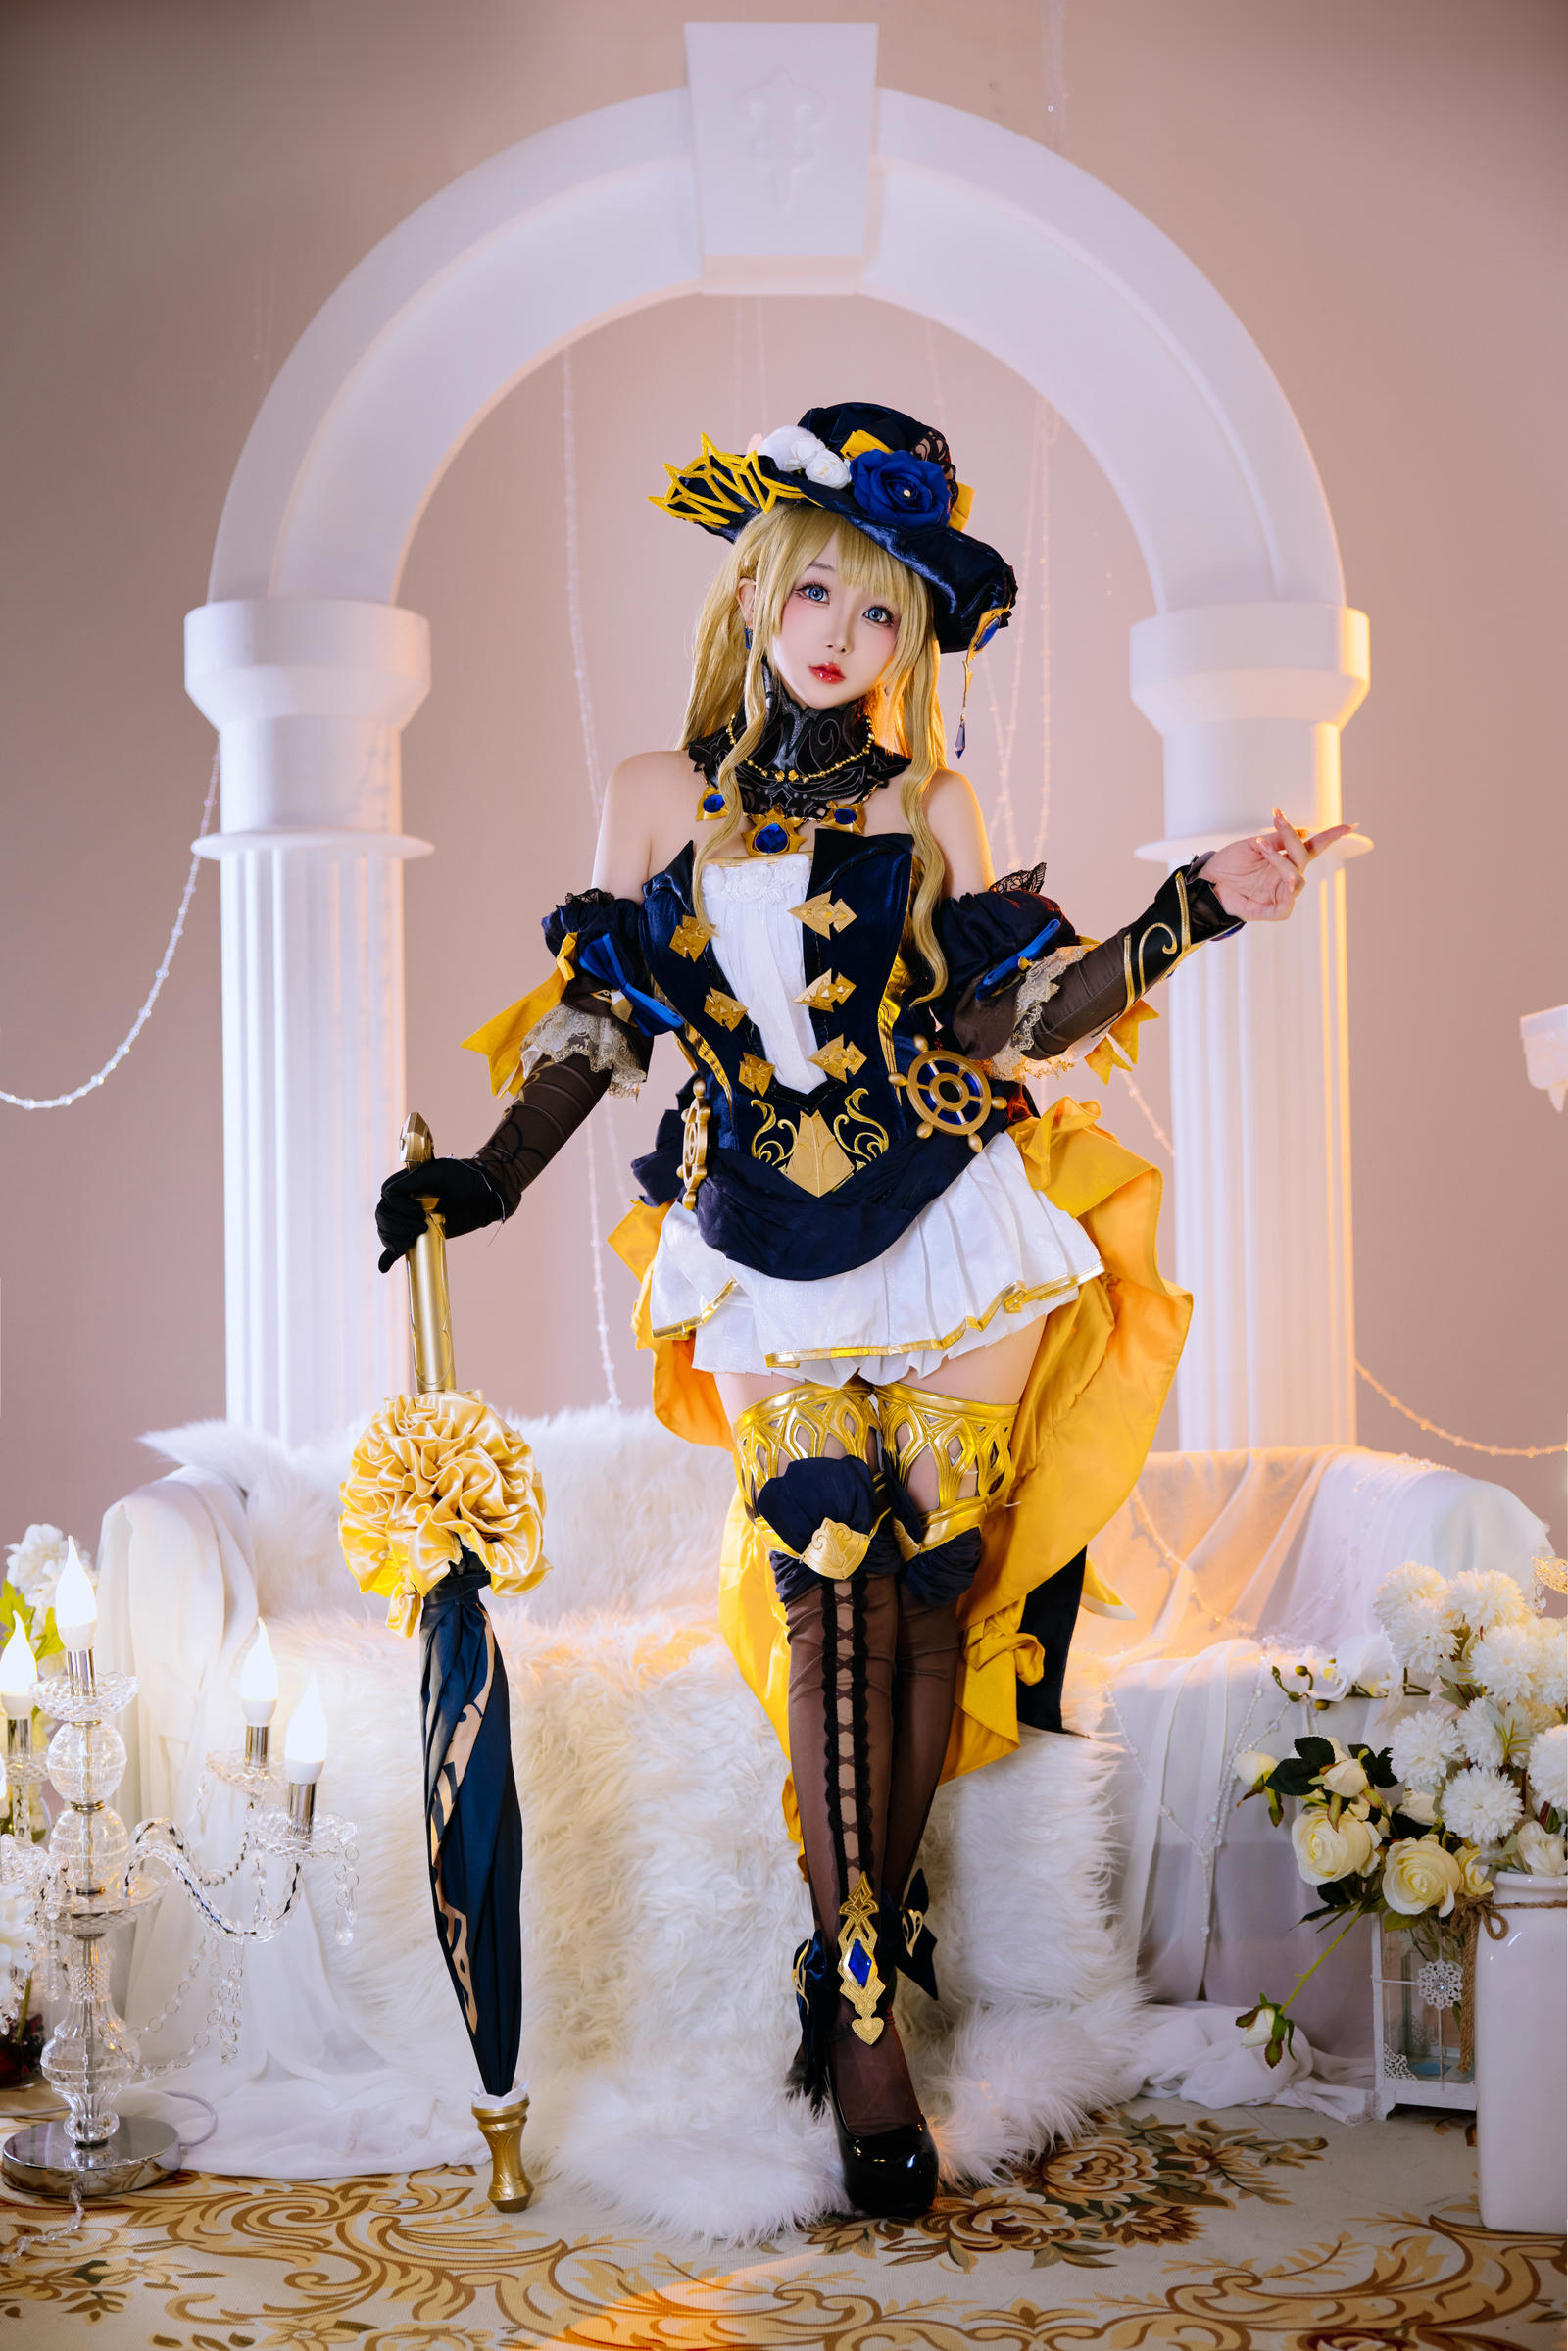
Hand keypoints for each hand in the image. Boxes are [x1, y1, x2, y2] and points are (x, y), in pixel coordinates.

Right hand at [375, 1157, 502, 1272]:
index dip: (398, 1207)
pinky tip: (384, 1267)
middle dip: (398, 1225)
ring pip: (386, 1231)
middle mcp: (403, 1201)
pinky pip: (394, 1246)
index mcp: (406, 1183)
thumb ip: (415, 1180)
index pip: (387, 1196)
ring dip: (394, 1239)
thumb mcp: (441, 1173)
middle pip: (383, 1215)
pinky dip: (387, 1257)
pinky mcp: (415, 1235)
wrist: (483, 1197)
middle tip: (421, 1228)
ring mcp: (408, 1219)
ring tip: (411, 1242)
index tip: (419, 1213)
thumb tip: (388, 1192)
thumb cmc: (464, 1179)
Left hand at [1202, 809, 1360, 922]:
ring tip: (1262, 846)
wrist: (1206, 882)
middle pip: (1303, 858)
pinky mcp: (1270, 910)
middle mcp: (1286, 876)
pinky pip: (1286, 906)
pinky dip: (1287, 893)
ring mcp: (1279, 893)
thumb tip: (1304, 832)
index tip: (1350, 826)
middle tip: (1277, 818)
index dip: (1331, 837)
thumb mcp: (1252, 845)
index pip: (1313, 847)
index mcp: (1285, 859)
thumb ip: (1276, 839)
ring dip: (1281, 861)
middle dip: (1292, 838)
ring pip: (1296, 878)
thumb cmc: (1229, 864)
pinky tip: (1286, 880)